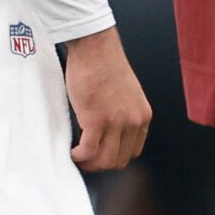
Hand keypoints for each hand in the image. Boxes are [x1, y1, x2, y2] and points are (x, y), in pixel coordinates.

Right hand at [63, 26, 150, 171]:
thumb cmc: (107, 66)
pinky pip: (88, 151)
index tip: (101, 154)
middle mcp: (133, 121)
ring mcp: (116, 122)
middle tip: (86, 159)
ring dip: (89, 164)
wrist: (97, 49)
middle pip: (119, 160)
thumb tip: (110, 134)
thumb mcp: (127, 95)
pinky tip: (72, 151)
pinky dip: (78, 157)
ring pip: (104, 160)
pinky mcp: (96, 120)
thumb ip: (124, 114)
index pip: (134, 152)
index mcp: (142, 116)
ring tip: (78, 157)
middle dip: (101, 164)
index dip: (115, 156)